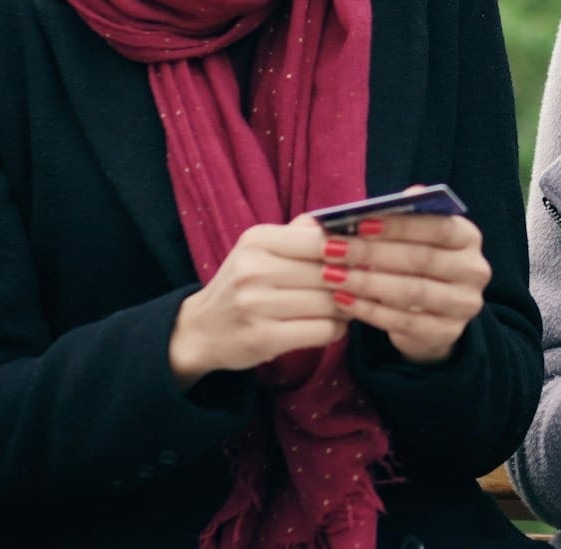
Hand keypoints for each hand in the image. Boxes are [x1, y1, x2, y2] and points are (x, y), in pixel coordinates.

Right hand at [169, 214, 343, 388]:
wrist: (200, 330)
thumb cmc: (242, 285)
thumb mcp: (260, 249)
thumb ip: (299, 233)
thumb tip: (344, 223)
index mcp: (257, 240)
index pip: (319, 239)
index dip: (348, 250)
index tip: (359, 259)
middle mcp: (254, 269)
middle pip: (329, 272)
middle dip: (352, 281)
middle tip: (360, 287)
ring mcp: (257, 305)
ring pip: (330, 303)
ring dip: (346, 307)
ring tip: (345, 307)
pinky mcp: (264, 338)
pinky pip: (322, 331)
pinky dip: (335, 330)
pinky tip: (330, 326)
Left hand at [320, 211, 489, 365]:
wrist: (432, 314)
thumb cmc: (417, 263)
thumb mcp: (417, 238)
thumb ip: (409, 216)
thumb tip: (405, 195)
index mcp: (469, 238)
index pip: (439, 227)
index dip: (399, 225)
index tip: (360, 224)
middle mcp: (474, 271)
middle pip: (422, 260)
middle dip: (372, 254)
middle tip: (332, 250)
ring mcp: (463, 305)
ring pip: (411, 292)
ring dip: (366, 283)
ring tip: (332, 275)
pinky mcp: (446, 333)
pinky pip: (403, 323)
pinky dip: (369, 311)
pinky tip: (343, 300)